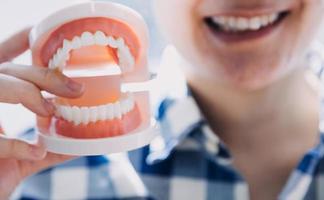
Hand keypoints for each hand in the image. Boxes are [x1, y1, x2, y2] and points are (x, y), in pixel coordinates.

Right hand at [0, 28, 82, 198]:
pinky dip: (16, 145)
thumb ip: (50, 147)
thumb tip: (82, 141)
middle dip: (43, 76)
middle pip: (8, 72)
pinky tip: (36, 152)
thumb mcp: (24, 158)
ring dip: (27, 94)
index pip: (2, 64)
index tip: (38, 34)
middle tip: (76, 89)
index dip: (16, 44)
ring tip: (51, 111)